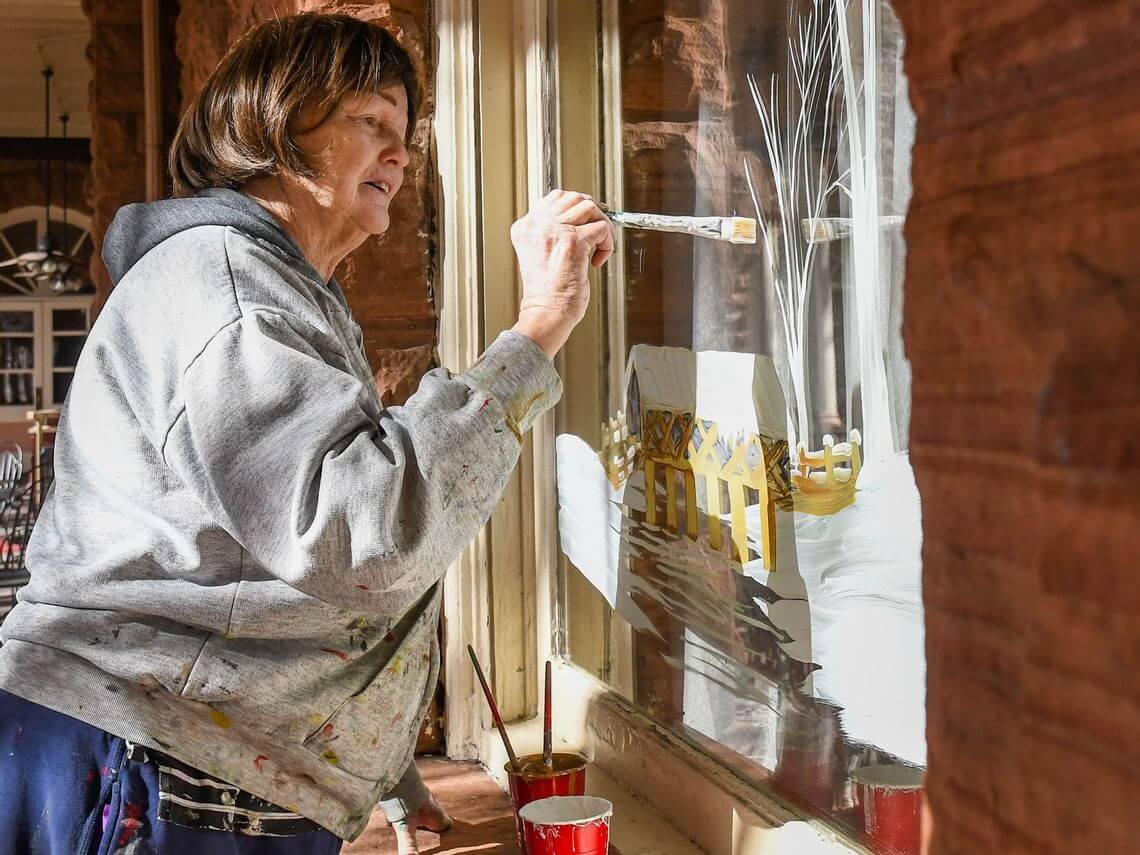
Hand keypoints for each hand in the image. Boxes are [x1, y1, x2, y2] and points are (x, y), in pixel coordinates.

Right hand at [509, 190, 614, 358]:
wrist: (547, 312)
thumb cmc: (547, 293)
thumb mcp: (540, 255)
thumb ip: (551, 233)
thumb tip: (579, 217)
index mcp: (525, 228)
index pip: (554, 198)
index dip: (576, 206)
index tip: (587, 220)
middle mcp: (537, 226)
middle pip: (573, 197)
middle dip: (592, 212)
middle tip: (597, 231)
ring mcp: (554, 231)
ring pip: (589, 207)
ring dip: (602, 226)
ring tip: (597, 247)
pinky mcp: (573, 241)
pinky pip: (601, 228)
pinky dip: (607, 244)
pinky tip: (597, 260)